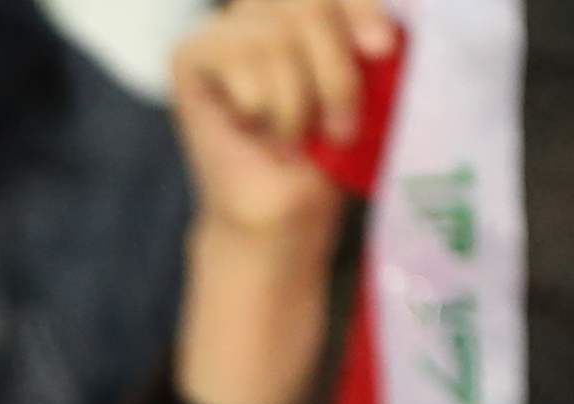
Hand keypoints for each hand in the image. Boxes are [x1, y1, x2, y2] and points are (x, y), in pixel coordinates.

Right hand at [169, 0, 380, 403]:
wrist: (283, 212)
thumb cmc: (327, 151)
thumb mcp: (364, 85)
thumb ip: (365, 38)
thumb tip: (383, 25)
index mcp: (312, 7)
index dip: (357, 7)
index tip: (381, 49)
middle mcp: (266, 6)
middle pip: (307, 2)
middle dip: (331, 70)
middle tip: (339, 125)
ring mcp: (226, 27)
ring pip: (274, 36)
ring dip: (295, 102)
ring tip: (295, 138)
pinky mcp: (190, 55)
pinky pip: (237, 55)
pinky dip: (258, 102)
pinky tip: (253, 129)